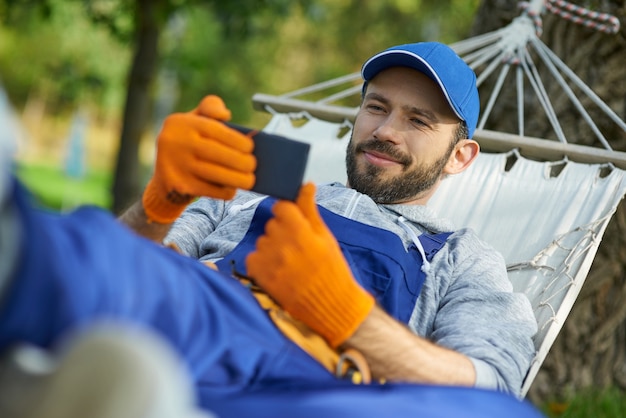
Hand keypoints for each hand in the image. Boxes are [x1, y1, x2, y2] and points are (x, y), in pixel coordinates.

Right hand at [142, 95, 255, 222]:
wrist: (164, 178)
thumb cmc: (188, 143)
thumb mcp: (195, 120)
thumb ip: (210, 108)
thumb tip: (225, 114)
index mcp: (181, 122)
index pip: (215, 129)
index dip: (237, 140)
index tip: (250, 148)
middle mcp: (174, 141)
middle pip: (216, 153)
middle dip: (241, 161)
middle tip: (252, 165)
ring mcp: (174, 165)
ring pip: (215, 174)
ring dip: (238, 179)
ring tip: (250, 180)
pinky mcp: (178, 186)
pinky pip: (209, 190)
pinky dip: (225, 191)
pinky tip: (232, 189)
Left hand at [246, 183, 374, 347]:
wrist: (332, 305)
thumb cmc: (332, 268)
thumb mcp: (325, 236)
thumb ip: (310, 210)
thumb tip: (306, 184)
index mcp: (301, 231)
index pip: (281, 207)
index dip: (288, 214)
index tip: (295, 224)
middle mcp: (283, 245)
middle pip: (272, 224)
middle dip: (282, 231)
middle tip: (297, 248)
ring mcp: (270, 261)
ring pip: (262, 241)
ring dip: (272, 247)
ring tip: (289, 262)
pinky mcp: (261, 277)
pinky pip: (253, 257)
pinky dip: (261, 262)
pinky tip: (277, 270)